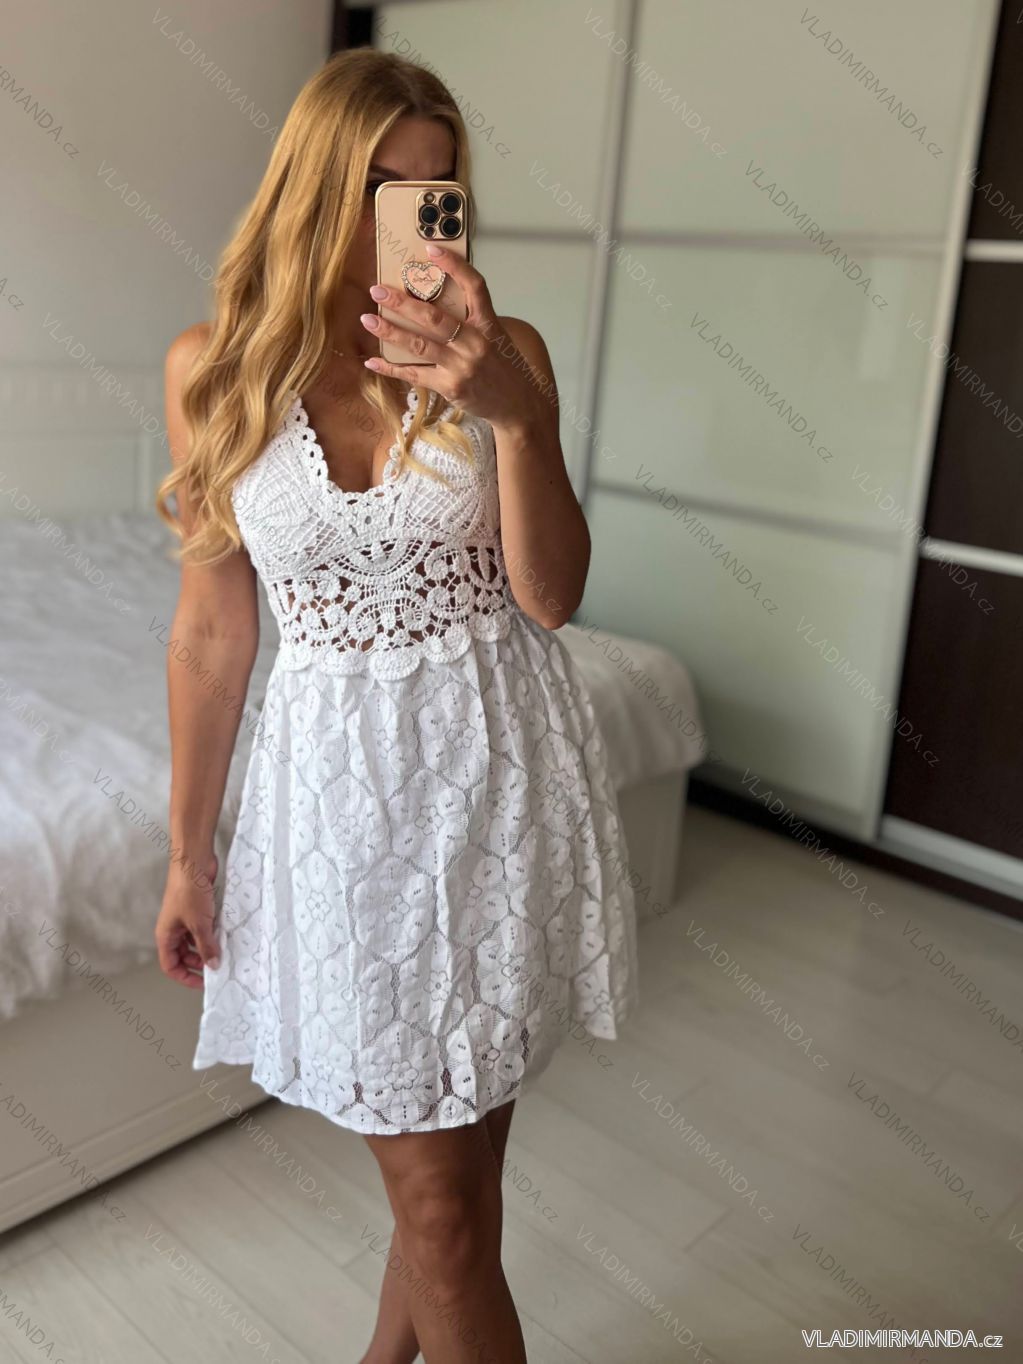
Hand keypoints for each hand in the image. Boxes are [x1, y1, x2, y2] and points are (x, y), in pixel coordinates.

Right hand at [155, 851, 220, 987]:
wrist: (193, 861)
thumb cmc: (188, 891)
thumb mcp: (199, 924)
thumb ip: (206, 947)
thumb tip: (213, 966)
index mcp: (166, 935)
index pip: (170, 966)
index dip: (185, 977)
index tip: (203, 983)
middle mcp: (173, 929)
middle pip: (182, 956)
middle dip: (198, 963)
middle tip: (217, 966)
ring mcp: (184, 918)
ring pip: (194, 942)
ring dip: (206, 948)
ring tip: (223, 952)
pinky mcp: (196, 909)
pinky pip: (203, 928)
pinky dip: (212, 934)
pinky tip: (225, 935)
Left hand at [360, 244, 540, 430]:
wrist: (517, 403)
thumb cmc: (503, 366)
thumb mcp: (496, 335)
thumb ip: (472, 318)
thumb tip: (435, 299)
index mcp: (488, 324)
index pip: (474, 286)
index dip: (453, 265)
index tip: (431, 249)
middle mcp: (475, 343)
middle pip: (434, 317)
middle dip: (402, 303)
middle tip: (378, 291)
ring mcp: (461, 366)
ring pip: (419, 345)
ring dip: (390, 331)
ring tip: (368, 320)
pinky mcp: (450, 386)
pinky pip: (415, 374)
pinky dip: (392, 368)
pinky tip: (374, 360)